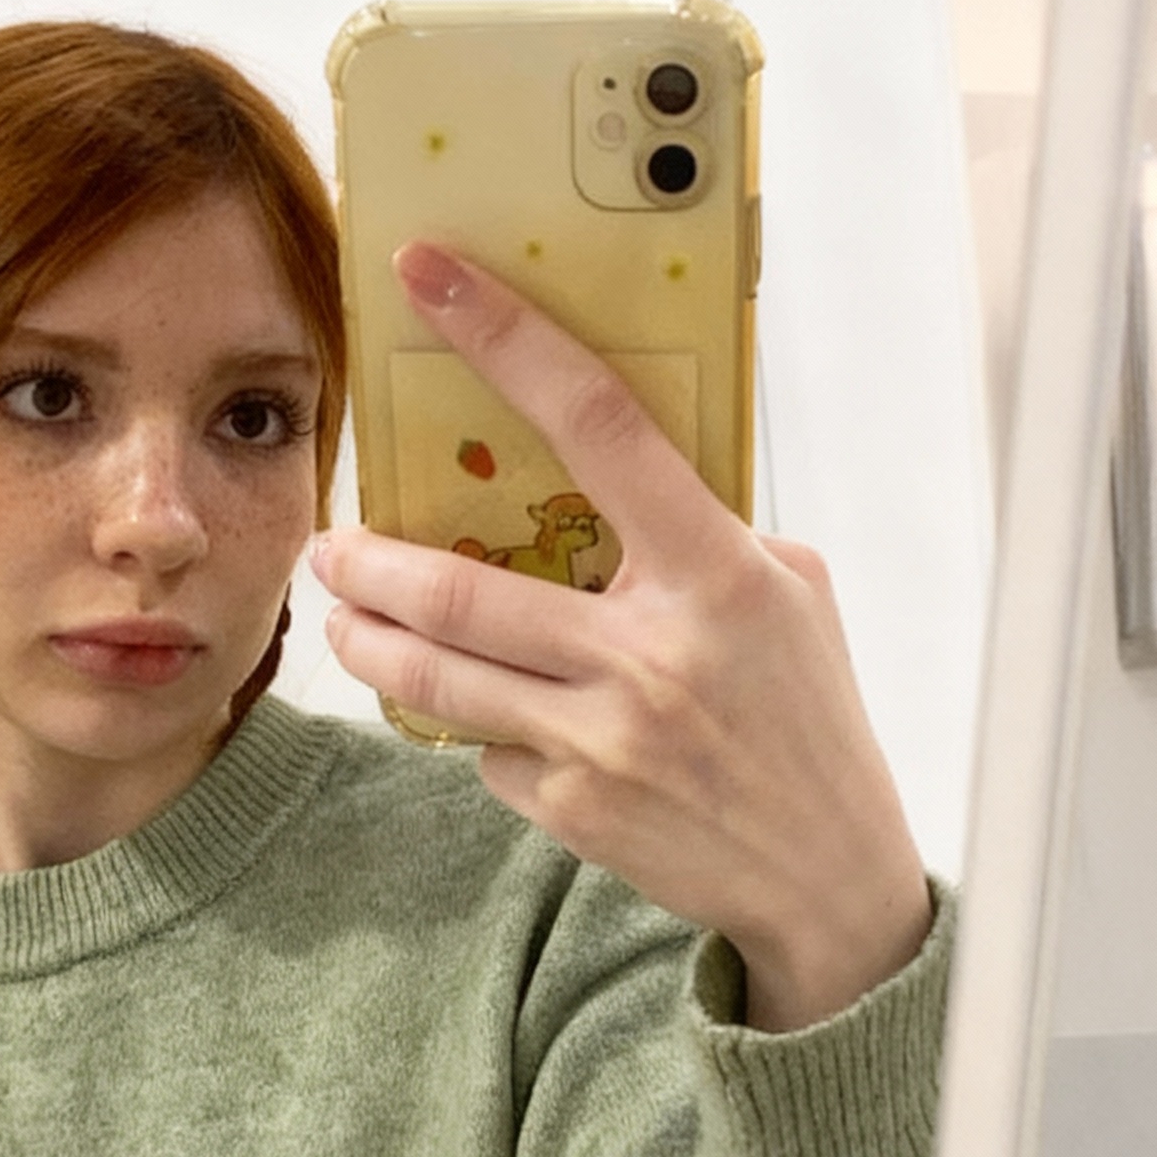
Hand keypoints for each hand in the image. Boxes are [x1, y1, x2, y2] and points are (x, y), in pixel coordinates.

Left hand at [312, 242, 932, 1030]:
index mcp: (717, 575)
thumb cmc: (807, 718)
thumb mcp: (789, 596)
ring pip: (436, 677)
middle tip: (331, 543)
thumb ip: (701, 534)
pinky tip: (492, 718)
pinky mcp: (573, 808)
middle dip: (369, 563)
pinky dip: (478, 726)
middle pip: (459, 589)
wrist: (825, 877)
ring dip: (367, 642)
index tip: (431, 280)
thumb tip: (603, 472)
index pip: (598, 426)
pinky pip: (486, 748)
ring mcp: (604, 740)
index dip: (508, 339)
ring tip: (343, 618)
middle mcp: (651, 655)